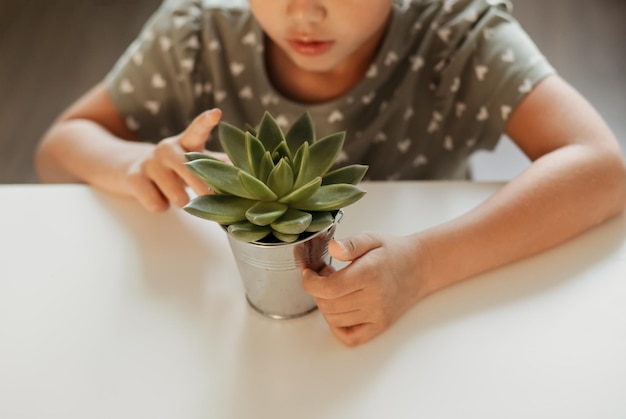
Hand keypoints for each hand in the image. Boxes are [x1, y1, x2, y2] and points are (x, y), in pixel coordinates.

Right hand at [126, 109, 227, 211]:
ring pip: (176, 195)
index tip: (216, 113)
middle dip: (204, 189)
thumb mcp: (196, 162)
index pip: (197, 129)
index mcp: (185, 142)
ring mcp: (148, 162)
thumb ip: (219, 164)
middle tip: (212, 199)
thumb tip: (253, 170)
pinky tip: (159, 198)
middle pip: (190, 170)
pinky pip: (157, 204)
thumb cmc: (176, 169)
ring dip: (182, 203)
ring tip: (179, 197)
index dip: (206, 122)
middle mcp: (166, 148)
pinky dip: (162, 207)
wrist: (134, 173)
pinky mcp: (134, 177)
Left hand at [302, 232, 423, 346]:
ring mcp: (378, 315)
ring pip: (335, 320)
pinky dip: (337, 327)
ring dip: (325, 305)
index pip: (329, 288)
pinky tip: (339, 309)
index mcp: (370, 274)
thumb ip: (350, 244)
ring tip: (333, 289)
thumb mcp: (371, 239)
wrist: (420, 267)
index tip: (309, 273)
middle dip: (316, 291)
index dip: (311, 283)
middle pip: (329, 305)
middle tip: (322, 276)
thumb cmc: (393, 252)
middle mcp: (374, 298)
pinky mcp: (380, 325)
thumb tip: (333, 248)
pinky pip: (350, 337)